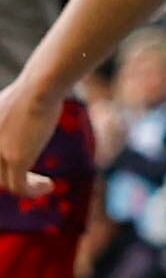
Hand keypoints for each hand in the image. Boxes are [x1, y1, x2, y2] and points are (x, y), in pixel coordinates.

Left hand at [0, 78, 57, 202]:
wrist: (41, 86)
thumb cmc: (33, 89)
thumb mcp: (10, 106)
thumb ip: (6, 121)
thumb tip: (15, 124)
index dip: (3, 169)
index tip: (25, 171)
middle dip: (14, 178)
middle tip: (34, 179)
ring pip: (5, 183)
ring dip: (27, 186)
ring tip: (45, 184)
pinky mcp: (16, 158)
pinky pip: (19, 187)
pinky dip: (34, 190)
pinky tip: (49, 185)